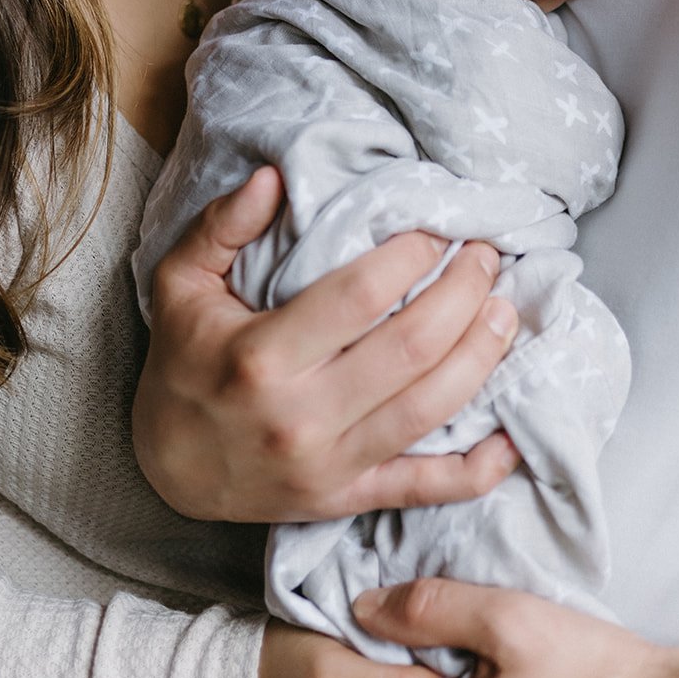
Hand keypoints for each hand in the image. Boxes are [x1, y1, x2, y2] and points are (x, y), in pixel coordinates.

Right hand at [132, 167, 519, 521]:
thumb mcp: (181, 284)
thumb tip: (275, 177)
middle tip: (484, 257)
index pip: (359, 297)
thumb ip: (223, 226)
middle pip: (410, 348)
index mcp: (261, 356)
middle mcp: (301, 415)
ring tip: (505, 311)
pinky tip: (512, 435)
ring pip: (430, 408)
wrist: (166, 468)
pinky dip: (478, 469)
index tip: (435, 230)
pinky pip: (426, 489)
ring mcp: (330, 465)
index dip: (410, 257)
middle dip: (462, 294)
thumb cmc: (184, 362)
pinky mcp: (348, 500)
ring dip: (481, 356)